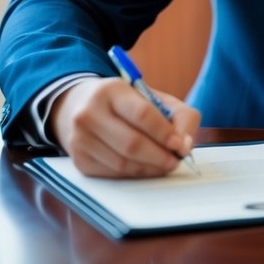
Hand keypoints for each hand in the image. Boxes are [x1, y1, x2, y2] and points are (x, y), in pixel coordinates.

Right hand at [49, 77, 199, 177]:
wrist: (80, 106)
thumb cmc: (127, 103)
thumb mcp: (155, 98)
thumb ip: (180, 117)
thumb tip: (185, 146)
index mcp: (112, 91)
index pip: (142, 114)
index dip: (164, 133)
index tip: (180, 145)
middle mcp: (89, 113)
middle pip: (131, 143)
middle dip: (160, 156)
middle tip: (176, 161)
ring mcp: (80, 138)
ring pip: (122, 163)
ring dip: (150, 168)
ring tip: (165, 165)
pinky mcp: (78, 160)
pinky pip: (112, 173)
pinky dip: (134, 173)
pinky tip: (146, 167)